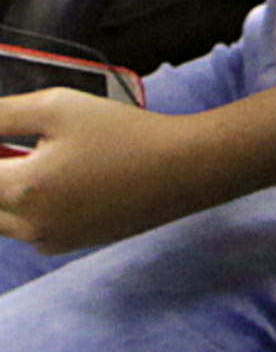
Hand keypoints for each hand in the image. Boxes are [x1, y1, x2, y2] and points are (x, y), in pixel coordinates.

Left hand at [0, 90, 220, 252]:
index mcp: (21, 188)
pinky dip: (28, 208)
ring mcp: (47, 240)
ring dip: (7, 192)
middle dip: (1, 170)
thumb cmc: (124, 132)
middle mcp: (27, 225)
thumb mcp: (58, 106)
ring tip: (40, 160)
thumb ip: (3, 114)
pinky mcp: (67, 245)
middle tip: (16, 148)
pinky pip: (27, 229)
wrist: (183, 169)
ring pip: (2, 219)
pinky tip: (60, 181)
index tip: (13, 136)